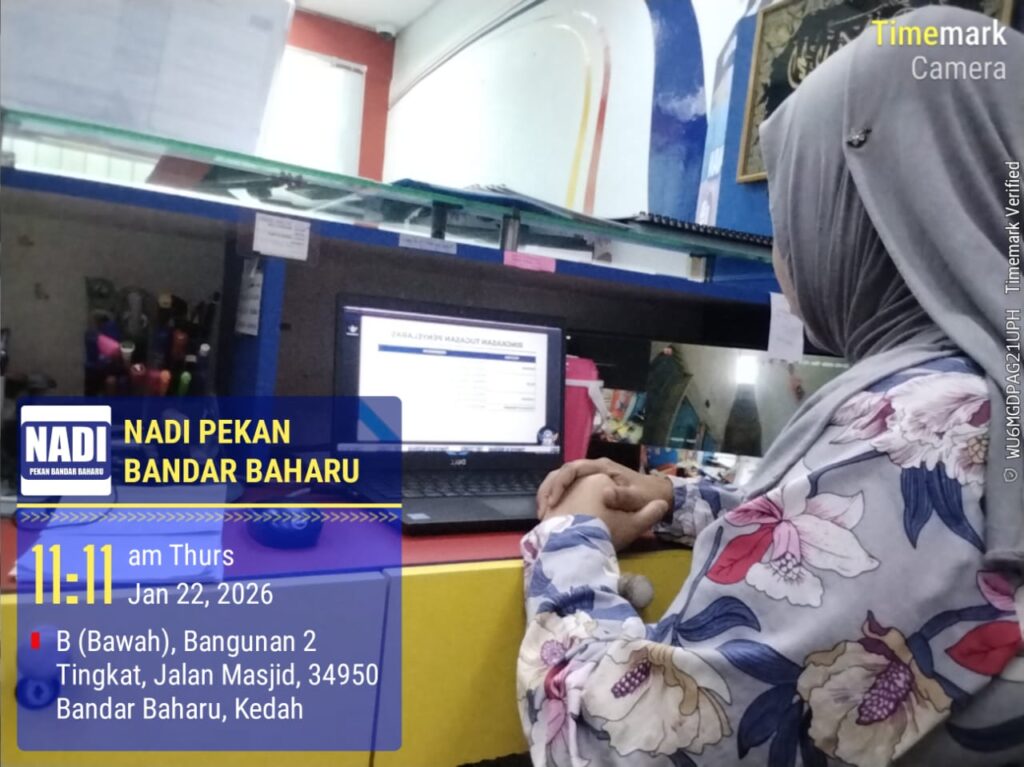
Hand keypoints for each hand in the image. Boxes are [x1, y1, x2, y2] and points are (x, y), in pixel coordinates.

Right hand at [544, 473, 669, 550]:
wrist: (656, 494)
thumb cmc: (646, 495)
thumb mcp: (638, 498)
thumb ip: (624, 496)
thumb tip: (604, 494)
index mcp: (602, 468)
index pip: (573, 468)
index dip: (561, 483)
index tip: (554, 502)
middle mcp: (592, 470)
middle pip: (562, 473)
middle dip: (549, 491)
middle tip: (543, 512)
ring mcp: (588, 478)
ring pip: (561, 481)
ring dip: (549, 496)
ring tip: (543, 516)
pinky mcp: (586, 488)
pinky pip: (566, 491)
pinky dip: (557, 502)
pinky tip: (553, 517)